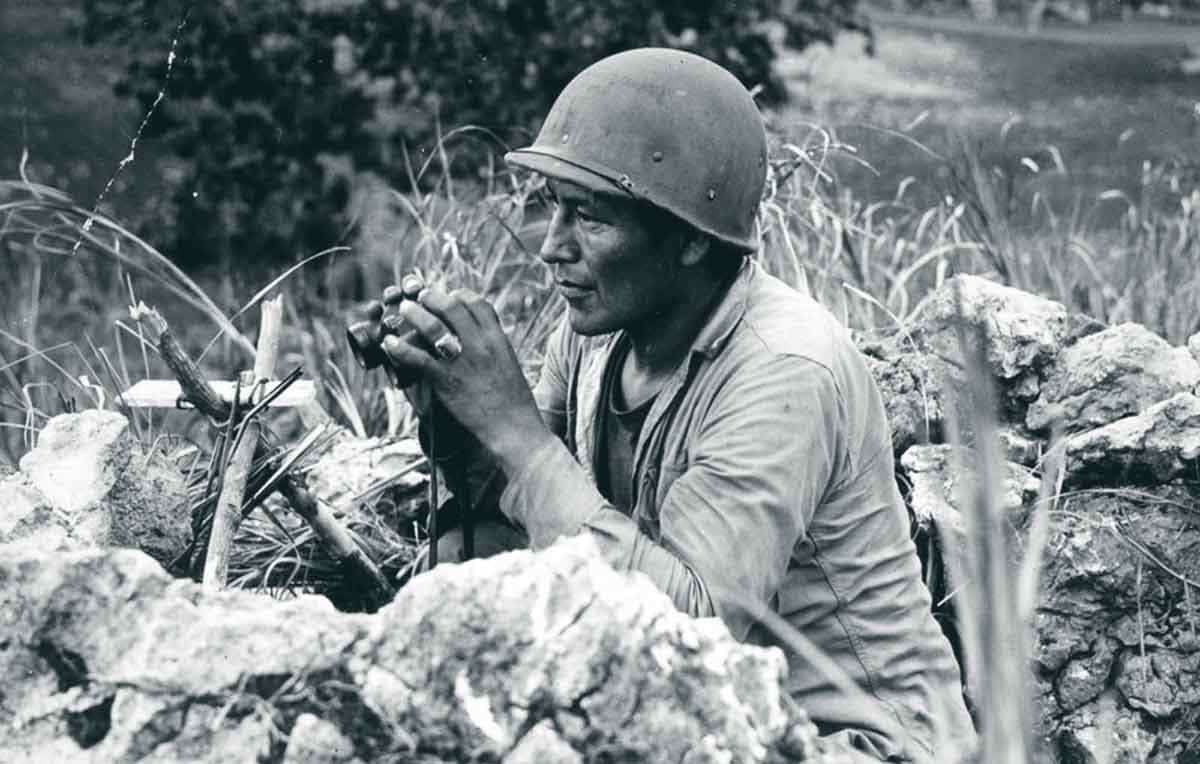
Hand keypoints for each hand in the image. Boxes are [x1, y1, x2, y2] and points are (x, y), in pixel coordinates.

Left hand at [380, 276, 554, 475]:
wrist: (515, 428)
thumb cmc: (514, 402)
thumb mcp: (509, 365)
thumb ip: (494, 348)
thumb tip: (481, 339)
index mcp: (498, 340)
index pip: (478, 304)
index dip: (461, 296)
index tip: (450, 297)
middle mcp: (481, 345)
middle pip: (453, 307)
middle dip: (433, 298)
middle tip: (420, 297)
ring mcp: (463, 362)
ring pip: (433, 327)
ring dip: (415, 314)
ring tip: (404, 310)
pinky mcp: (447, 381)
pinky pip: (418, 358)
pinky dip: (400, 348)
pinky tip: (389, 344)